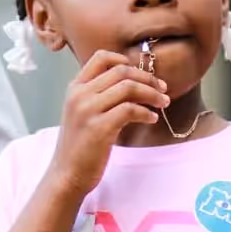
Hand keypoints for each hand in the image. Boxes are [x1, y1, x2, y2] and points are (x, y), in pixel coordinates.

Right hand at [48, 50, 165, 195]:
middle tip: (162, 89)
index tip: (142, 73)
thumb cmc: (79, 145)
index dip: (125, 60)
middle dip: (147, 77)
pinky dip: (146, 112)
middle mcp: (80, 94)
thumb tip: (131, 82)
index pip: (101, 57)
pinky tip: (152, 118)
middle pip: (121, 71)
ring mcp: (88, 110)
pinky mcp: (99, 127)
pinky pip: (130, 109)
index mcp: (75, 87)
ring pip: (128, 87)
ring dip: (151, 93)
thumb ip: (97, 95)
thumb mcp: (81, 112)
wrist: (66, 174)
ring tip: (163, 103)